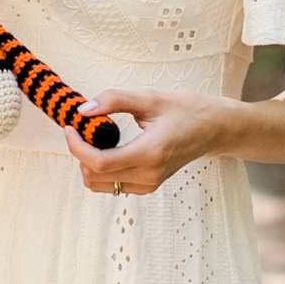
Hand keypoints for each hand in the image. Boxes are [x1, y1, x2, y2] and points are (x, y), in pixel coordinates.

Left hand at [62, 89, 233, 196]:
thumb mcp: (150, 98)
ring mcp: (149, 184)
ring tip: (93, 138)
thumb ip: (114, 100)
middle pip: (96, 177)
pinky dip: (101, 170)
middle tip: (81, 128)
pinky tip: (106, 148)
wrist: (214, 129)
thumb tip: (83, 111)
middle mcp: (149, 175)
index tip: (70, 126)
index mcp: (149, 153)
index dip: (76, 147)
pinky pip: (113, 185)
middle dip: (79, 153)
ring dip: (88, 163)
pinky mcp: (149, 185)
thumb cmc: (186, 110)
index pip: (99, 163)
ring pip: (101, 185)